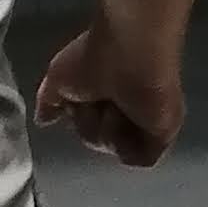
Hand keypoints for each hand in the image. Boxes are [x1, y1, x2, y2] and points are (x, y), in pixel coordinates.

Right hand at [33, 22, 185, 168]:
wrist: (127, 48)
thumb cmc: (94, 55)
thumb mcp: (58, 78)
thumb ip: (49, 101)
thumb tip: (43, 120)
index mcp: (112, 92)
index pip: (90, 124)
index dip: (79, 116)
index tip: (77, 99)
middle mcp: (132, 106)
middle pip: (98, 140)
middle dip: (89, 123)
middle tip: (98, 97)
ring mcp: (150, 119)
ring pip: (116, 148)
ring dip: (105, 130)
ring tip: (114, 101)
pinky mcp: (165, 132)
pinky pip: (140, 158)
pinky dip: (125, 142)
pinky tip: (125, 115)